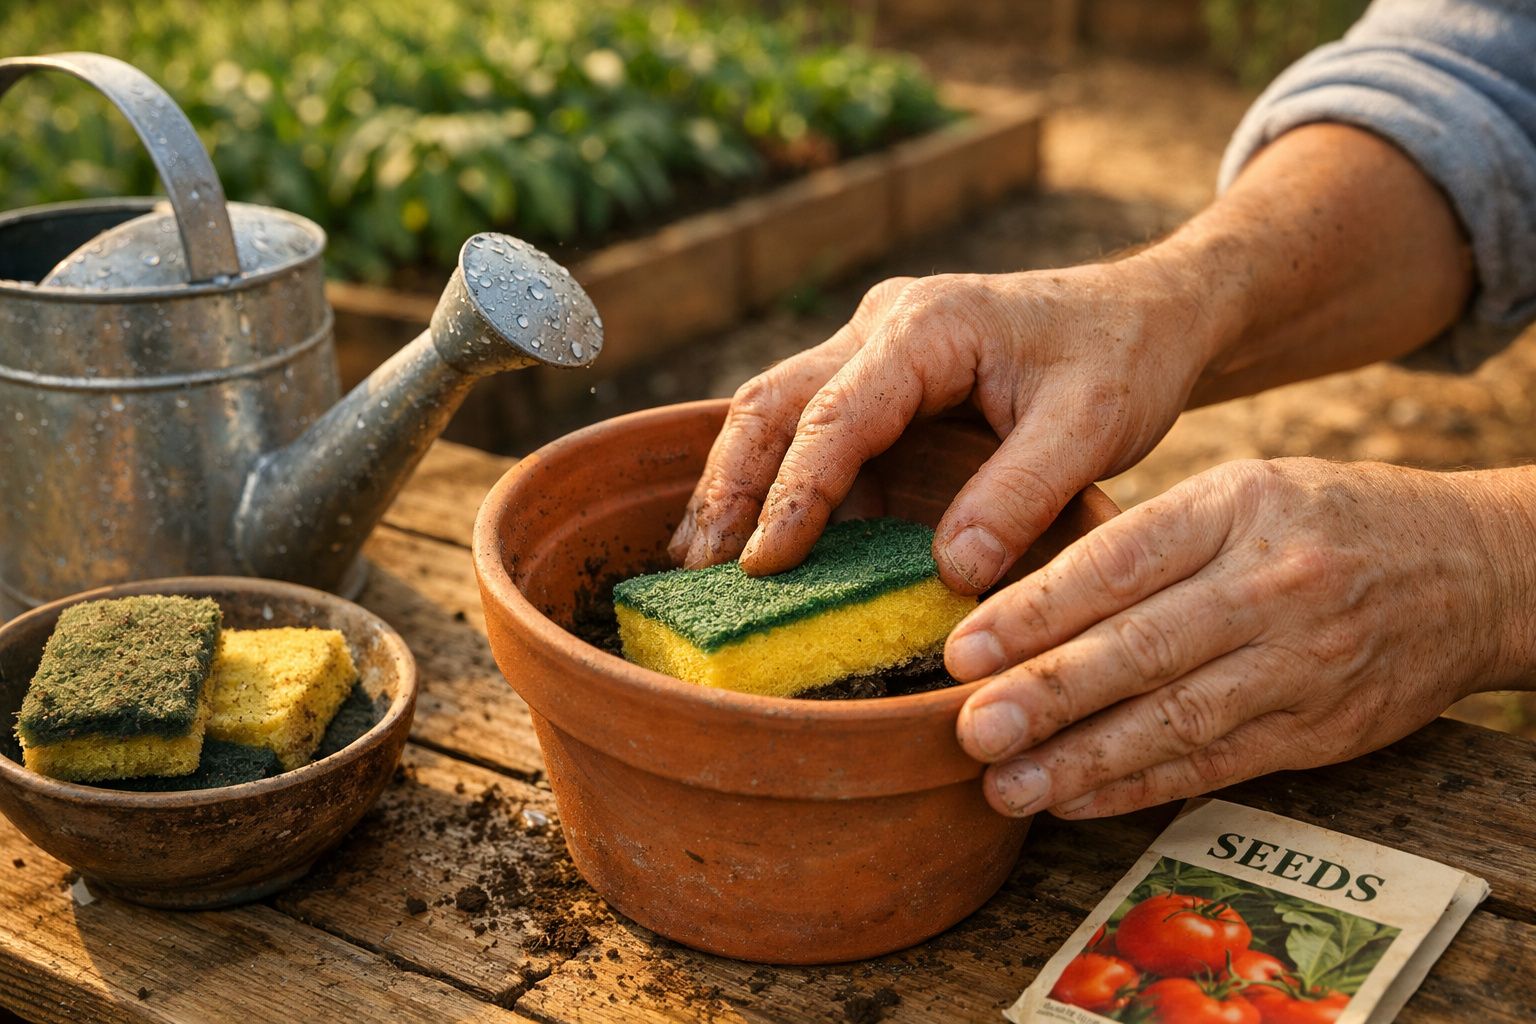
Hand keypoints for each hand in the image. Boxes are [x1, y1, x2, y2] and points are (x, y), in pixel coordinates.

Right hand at [668, 257, 1223, 591]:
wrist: (1147, 313)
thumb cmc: (1124, 358)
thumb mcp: (1093, 425)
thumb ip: (1020, 495)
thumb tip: (949, 575)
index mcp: (929, 326)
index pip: (835, 415)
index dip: (794, 493)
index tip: (763, 565)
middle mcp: (884, 327)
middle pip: (773, 402)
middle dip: (728, 487)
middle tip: (697, 571)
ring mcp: (875, 350)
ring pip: (777, 413)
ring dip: (737, 486)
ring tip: (700, 567)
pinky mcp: (880, 381)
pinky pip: (812, 430)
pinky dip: (776, 485)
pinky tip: (755, 542)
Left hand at [948, 458, 1535, 818]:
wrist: (1477, 568)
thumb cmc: (1327, 520)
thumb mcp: (1242, 490)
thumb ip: (1148, 540)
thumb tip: (1025, 601)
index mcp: (1235, 507)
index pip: (1118, 562)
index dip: (1034, 612)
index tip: (962, 650)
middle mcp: (1269, 585)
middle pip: (1142, 648)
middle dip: (1046, 696)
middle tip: (969, 729)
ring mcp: (1301, 663)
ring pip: (1176, 720)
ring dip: (1082, 760)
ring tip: (1006, 785)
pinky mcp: (1321, 729)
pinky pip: (1216, 764)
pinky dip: (1140, 787)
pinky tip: (1075, 800)